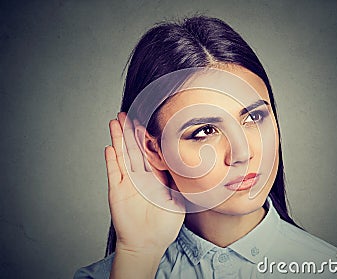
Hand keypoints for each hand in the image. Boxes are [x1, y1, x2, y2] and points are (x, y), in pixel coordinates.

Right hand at [105, 112, 184, 253]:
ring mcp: (127, 183)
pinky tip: (109, 147)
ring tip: (115, 122)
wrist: (148, 242)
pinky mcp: (117, 191)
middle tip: (126, 113)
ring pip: (122, 155)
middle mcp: (140, 177)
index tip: (145, 121)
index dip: (146, 137)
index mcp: (154, 177)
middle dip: (129, 131)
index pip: (149, 152)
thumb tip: (183, 164)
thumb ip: (177, 181)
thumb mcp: (177, 199)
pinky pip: (113, 173)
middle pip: (133, 149)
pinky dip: (111, 160)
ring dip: (118, 139)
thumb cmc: (164, 224)